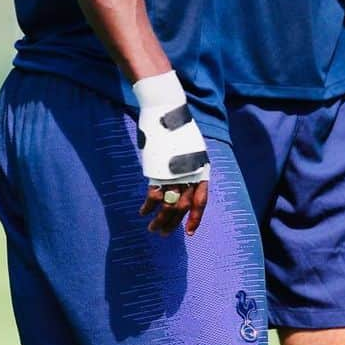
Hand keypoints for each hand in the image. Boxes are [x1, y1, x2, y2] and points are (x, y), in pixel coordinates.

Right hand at [132, 71, 210, 234]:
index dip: (195, 217)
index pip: (201, 200)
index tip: (188, 232)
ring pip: (168, 205)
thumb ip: (189, 166)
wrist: (166, 111)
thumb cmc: (178, 128)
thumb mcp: (191, 147)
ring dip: (160, 220)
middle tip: (163, 234)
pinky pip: (153, 196)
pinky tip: (143, 212)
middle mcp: (190, 173)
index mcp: (201, 168)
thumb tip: (184, 183)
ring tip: (152, 228)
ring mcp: (174, 173)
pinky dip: (148, 206)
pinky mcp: (158, 171)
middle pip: (183, 206)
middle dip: (173, 223)